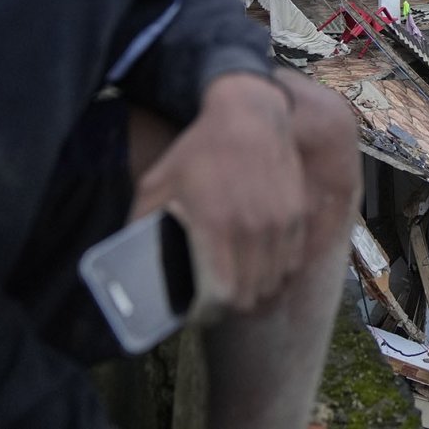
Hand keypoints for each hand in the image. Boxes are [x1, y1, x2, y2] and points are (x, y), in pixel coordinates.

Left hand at [131, 72, 304, 315]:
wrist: (250, 115)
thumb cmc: (198, 150)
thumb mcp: (157, 183)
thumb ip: (142, 224)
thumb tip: (129, 262)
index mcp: (216, 226)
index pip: (222, 295)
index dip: (207, 313)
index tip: (195, 312)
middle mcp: (255, 229)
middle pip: (250, 295)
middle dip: (231, 307)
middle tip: (215, 304)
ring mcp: (282, 223)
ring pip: (275, 282)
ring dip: (257, 293)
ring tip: (239, 290)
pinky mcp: (299, 214)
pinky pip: (293, 261)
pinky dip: (278, 273)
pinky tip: (262, 269)